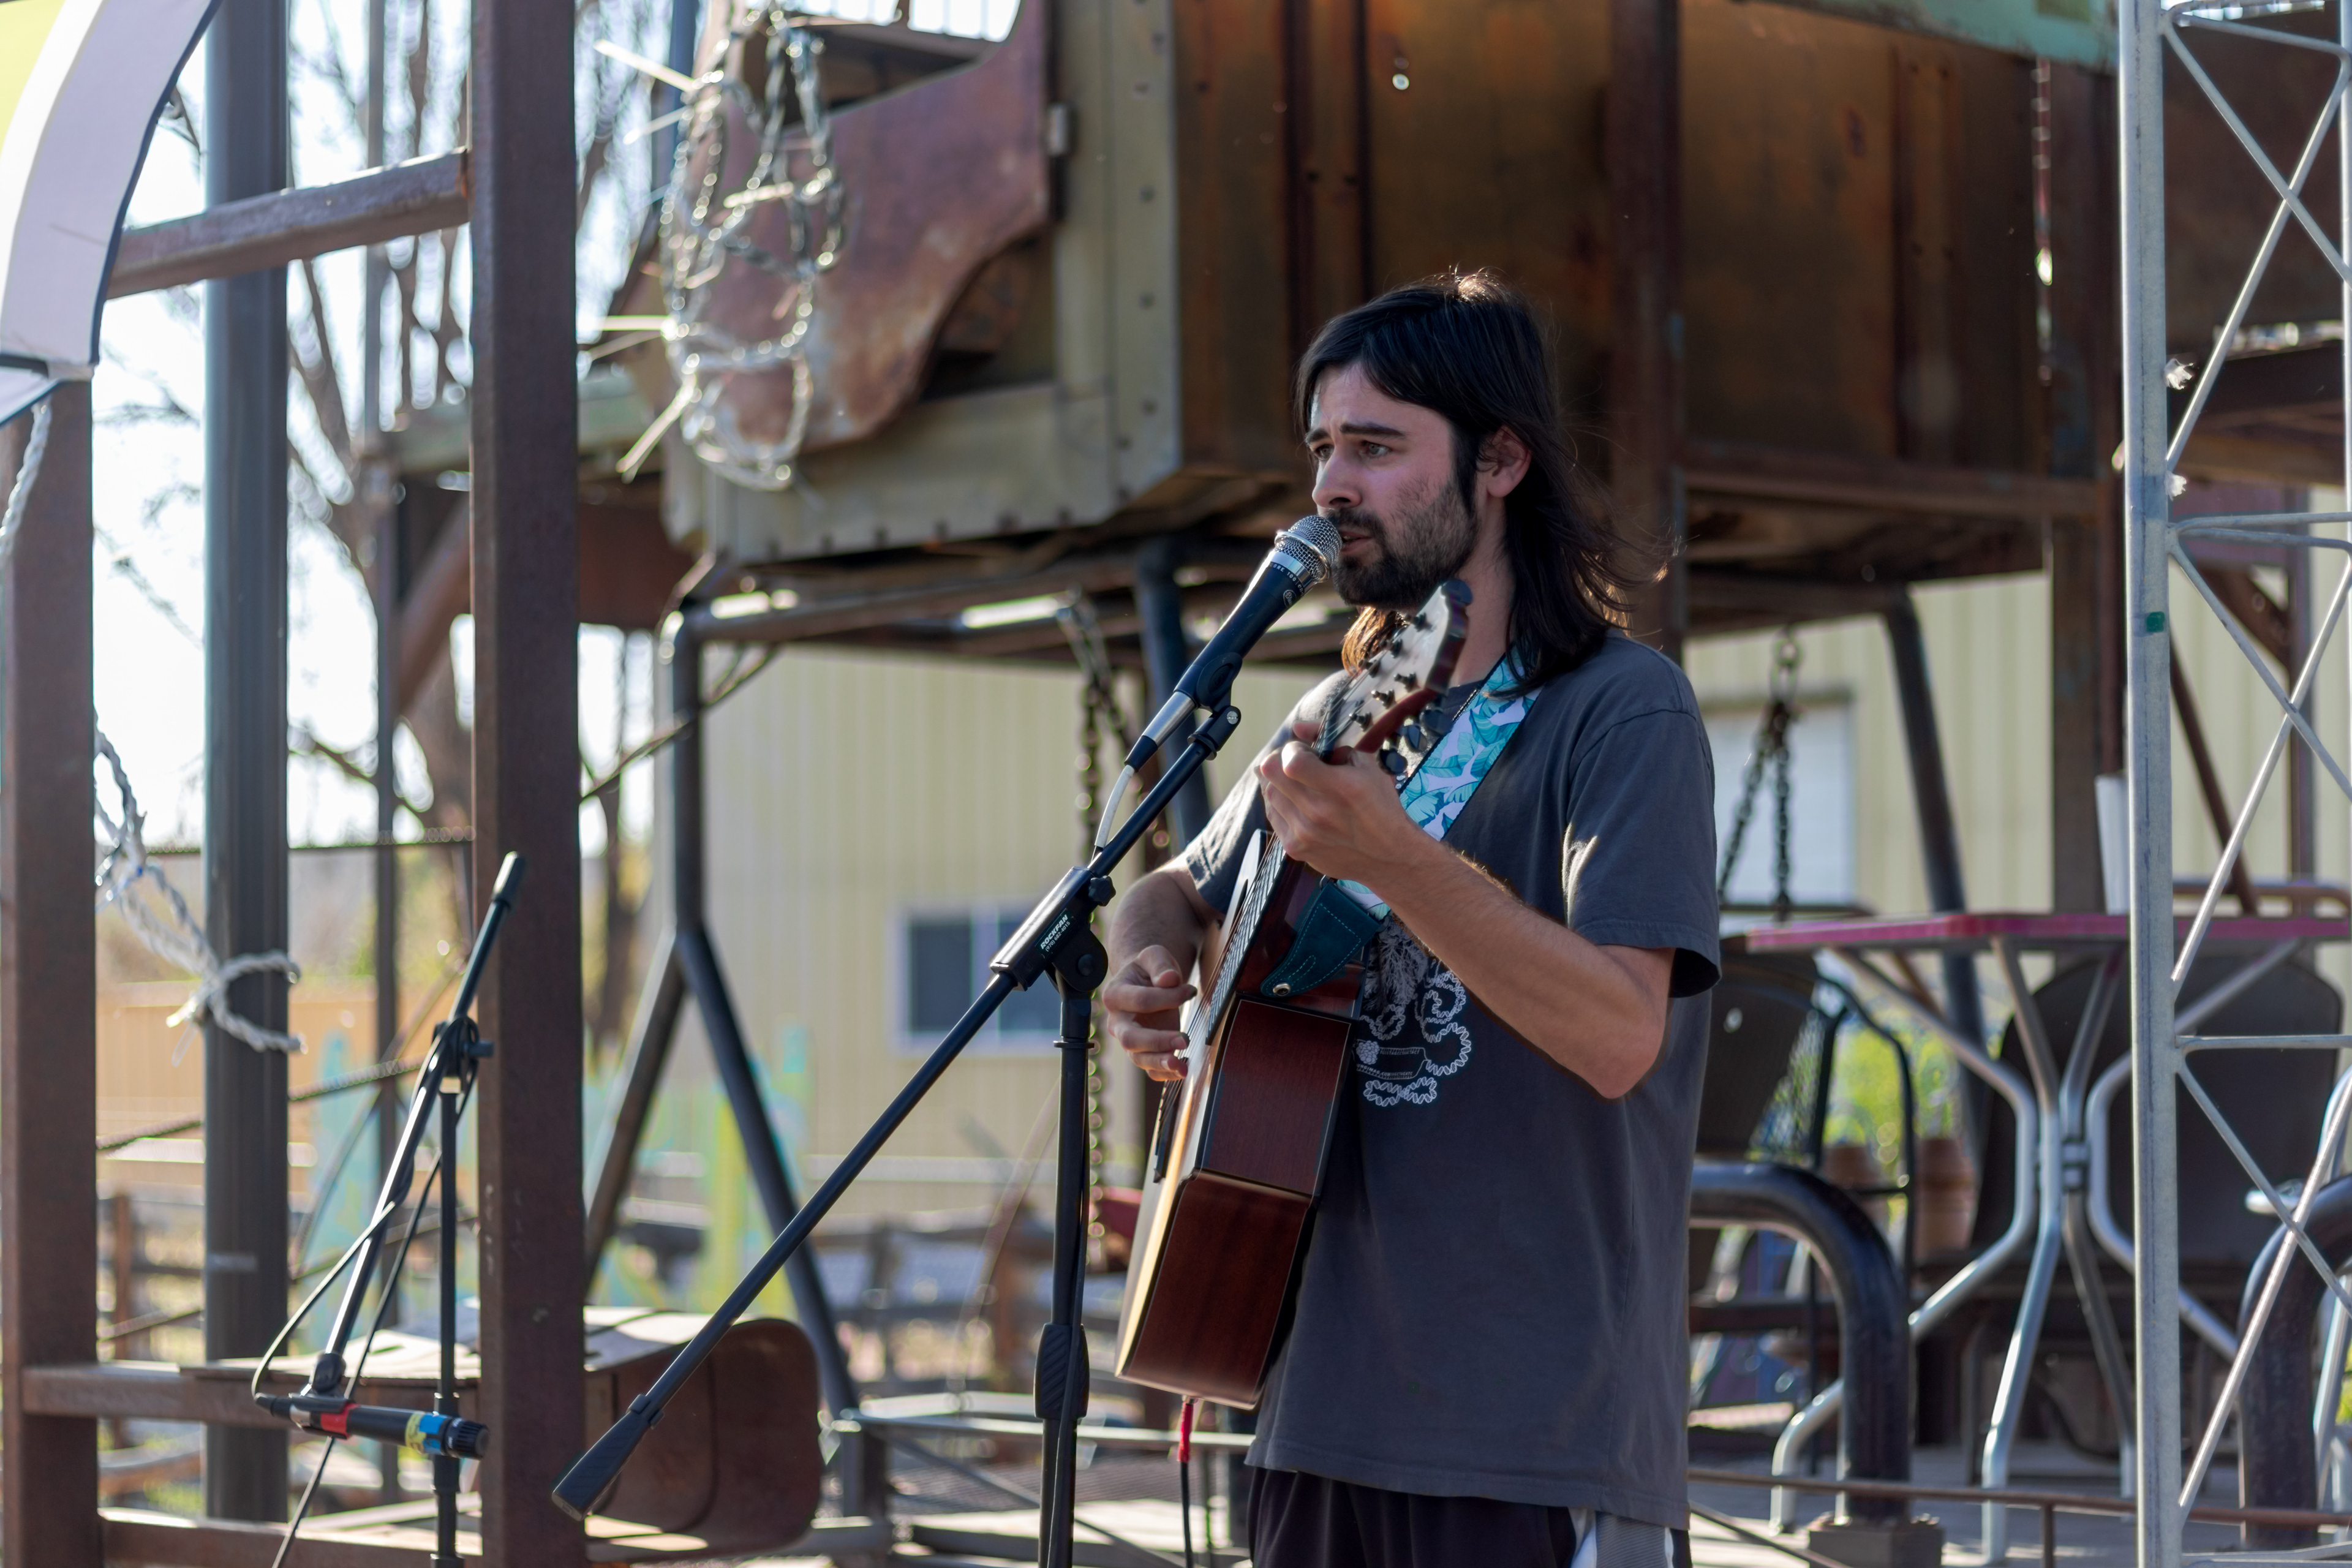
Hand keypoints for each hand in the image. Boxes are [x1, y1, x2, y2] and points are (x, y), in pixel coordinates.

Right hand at [1103, 943, 1194, 1081]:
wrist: (1147, 983)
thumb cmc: (1149, 970)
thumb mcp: (1154, 956)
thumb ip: (1160, 964)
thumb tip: (1169, 979)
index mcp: (1115, 995)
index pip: (1141, 1001)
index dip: (1167, 998)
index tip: (1190, 991)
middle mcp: (1117, 1022)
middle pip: (1130, 1038)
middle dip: (1157, 1041)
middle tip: (1184, 1039)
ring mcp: (1128, 1040)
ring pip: (1138, 1058)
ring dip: (1160, 1062)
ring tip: (1181, 1065)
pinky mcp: (1143, 1052)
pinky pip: (1149, 1070)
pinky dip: (1164, 1074)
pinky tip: (1182, 1071)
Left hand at [1256, 719, 1431, 888]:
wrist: (1388, 856)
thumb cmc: (1381, 807)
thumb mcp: (1366, 765)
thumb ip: (1331, 742)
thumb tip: (1298, 728)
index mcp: (1340, 788)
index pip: (1291, 761)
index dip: (1292, 749)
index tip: (1304, 750)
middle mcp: (1318, 812)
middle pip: (1270, 774)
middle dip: (1280, 759)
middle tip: (1295, 761)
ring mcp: (1304, 833)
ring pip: (1268, 794)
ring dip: (1279, 781)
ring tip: (1298, 782)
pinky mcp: (1296, 848)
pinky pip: (1272, 815)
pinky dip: (1280, 803)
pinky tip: (1297, 802)